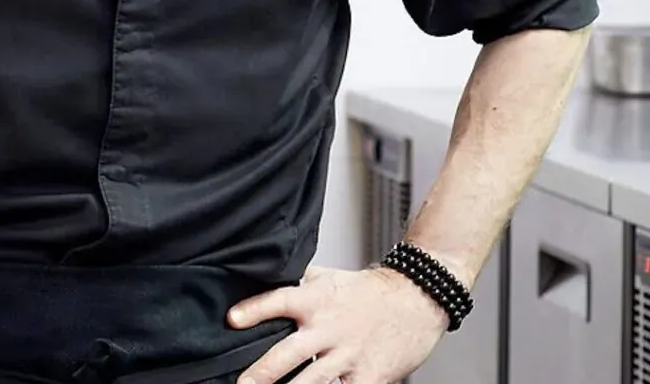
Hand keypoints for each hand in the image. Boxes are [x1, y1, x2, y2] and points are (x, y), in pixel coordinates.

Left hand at [227, 265, 448, 383]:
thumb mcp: (326, 277)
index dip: (254, 309)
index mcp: (315, 300)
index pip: (278, 300)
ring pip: (313, 381)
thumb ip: (296, 282)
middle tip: (242, 383)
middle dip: (262, 372)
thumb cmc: (367, 291)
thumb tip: (261, 276)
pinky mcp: (370, 375)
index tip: (232, 319)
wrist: (417, 299)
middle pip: (289, 352)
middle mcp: (328, 328)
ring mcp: (348, 355)